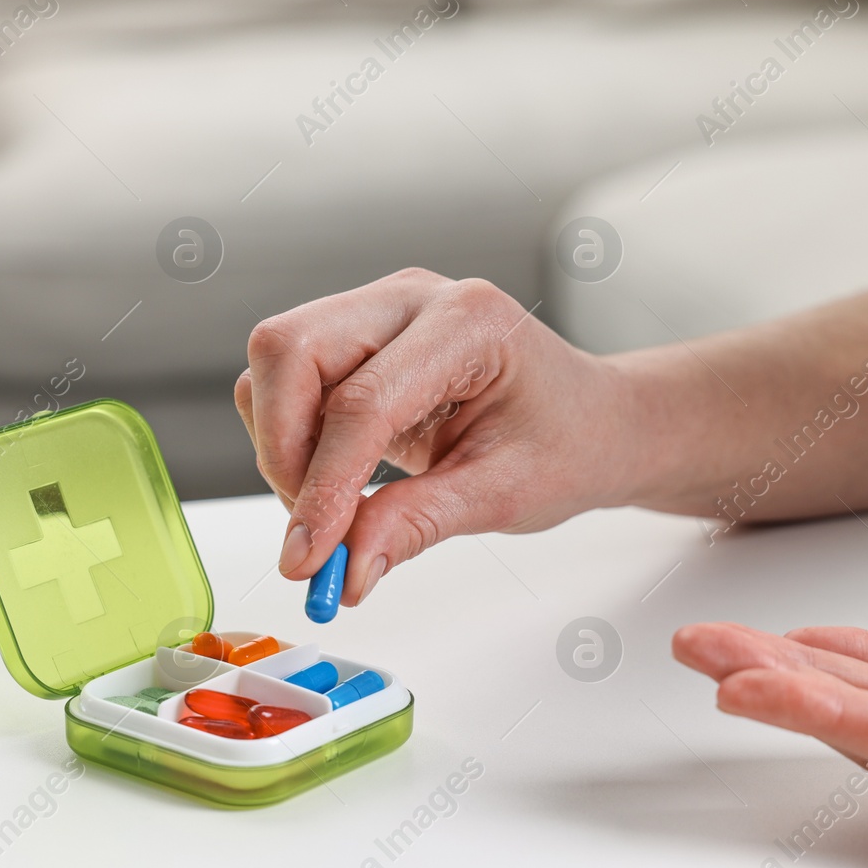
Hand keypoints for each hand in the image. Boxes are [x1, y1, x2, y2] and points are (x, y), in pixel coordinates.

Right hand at [234, 268, 635, 603]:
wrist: (590, 420)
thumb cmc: (567, 442)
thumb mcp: (505, 494)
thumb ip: (419, 525)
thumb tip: (346, 568)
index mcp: (467, 322)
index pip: (361, 402)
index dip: (324, 486)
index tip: (309, 557)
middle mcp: (413, 298)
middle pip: (289, 349)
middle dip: (282, 448)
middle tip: (310, 528)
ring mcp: (379, 310)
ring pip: (276, 362)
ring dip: (281, 445)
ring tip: (331, 508)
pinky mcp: (357, 336)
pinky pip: (288, 378)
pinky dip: (291, 438)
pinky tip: (336, 481)